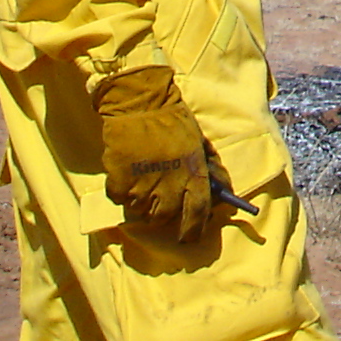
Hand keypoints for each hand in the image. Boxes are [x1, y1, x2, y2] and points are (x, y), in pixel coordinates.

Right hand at [92, 65, 216, 242]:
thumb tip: (220, 192)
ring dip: (142, 201)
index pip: (197, 212)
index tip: (190, 236)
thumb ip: (208, 170)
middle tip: (159, 196)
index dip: (194, 229)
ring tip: (143, 176)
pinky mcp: (119, 183)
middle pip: (165, 217)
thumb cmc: (173, 121)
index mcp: (193, 173)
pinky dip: (123, 190)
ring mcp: (142, 185)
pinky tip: (128, 170)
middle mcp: (169, 184)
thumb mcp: (199, 143)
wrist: (140, 103)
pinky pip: (121, 199)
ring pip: (141, 211)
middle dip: (163, 212)